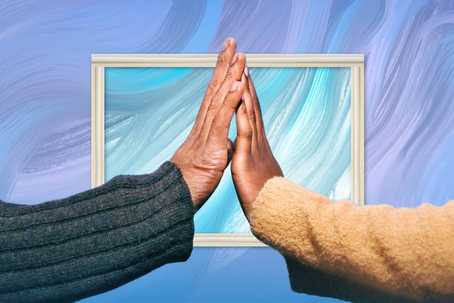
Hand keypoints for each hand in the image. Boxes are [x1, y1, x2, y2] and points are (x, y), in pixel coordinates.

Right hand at [172, 38, 245, 208]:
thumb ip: (217, 147)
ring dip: (229, 76)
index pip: (215, 96)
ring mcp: (206, 135)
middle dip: (224, 64)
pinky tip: (238, 84)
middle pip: (215, 90)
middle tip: (232, 42)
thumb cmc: (190, 183)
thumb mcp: (208, 160)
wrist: (175, 200)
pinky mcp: (211, 147)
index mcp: (204, 129)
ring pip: (218, 99)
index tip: (230, 57)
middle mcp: (203, 126)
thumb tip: (226, 143)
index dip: (222, 75)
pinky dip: (230, 101)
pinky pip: (221, 120)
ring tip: (238, 55)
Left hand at [231, 67, 282, 215]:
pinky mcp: (247, 159)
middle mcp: (257, 142)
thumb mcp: (258, 172)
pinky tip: (240, 100)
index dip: (247, 94)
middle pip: (252, 108)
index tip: (243, 76)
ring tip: (243, 71)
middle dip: (247, 84)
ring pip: (250, 115)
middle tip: (244, 62)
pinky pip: (245, 133)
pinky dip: (243, 115)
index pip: (251, 114)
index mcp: (256, 145)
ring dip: (247, 92)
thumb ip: (254, 160)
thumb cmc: (266, 196)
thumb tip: (251, 154)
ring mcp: (254, 149)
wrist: (273, 213)